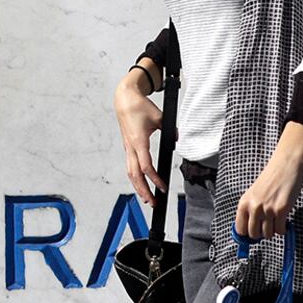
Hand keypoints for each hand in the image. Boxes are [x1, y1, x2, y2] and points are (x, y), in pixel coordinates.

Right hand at [114, 77, 164, 207]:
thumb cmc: (139, 106)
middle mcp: (130, 147)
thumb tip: (179, 140)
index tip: (163, 187)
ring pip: (130, 172)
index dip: (154, 178)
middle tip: (153, 203)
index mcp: (138, 141)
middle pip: (134, 174)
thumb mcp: (160, 117)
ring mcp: (127, 148)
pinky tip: (142, 183)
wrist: (124, 99)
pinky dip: (135, 177)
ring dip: (137, 187)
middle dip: (143, 190)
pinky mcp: (128, 147)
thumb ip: (170, 130)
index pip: (145, 166)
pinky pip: (130, 166)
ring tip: (147, 198)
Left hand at [235, 124, 302, 239]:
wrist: (284, 166)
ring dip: (273, 231)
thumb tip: (249, 230)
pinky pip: (280, 231)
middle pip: (253, 234)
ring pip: (268, 234)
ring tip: (275, 221)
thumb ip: (250, 210)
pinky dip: (283, 229)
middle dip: (261, 234)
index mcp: (243, 203)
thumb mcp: (253, 194)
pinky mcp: (281, 210)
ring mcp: (267, 209)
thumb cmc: (269, 180)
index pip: (240, 229)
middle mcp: (253, 207)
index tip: (253, 235)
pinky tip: (283, 221)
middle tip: (267, 227)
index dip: (247, 234)